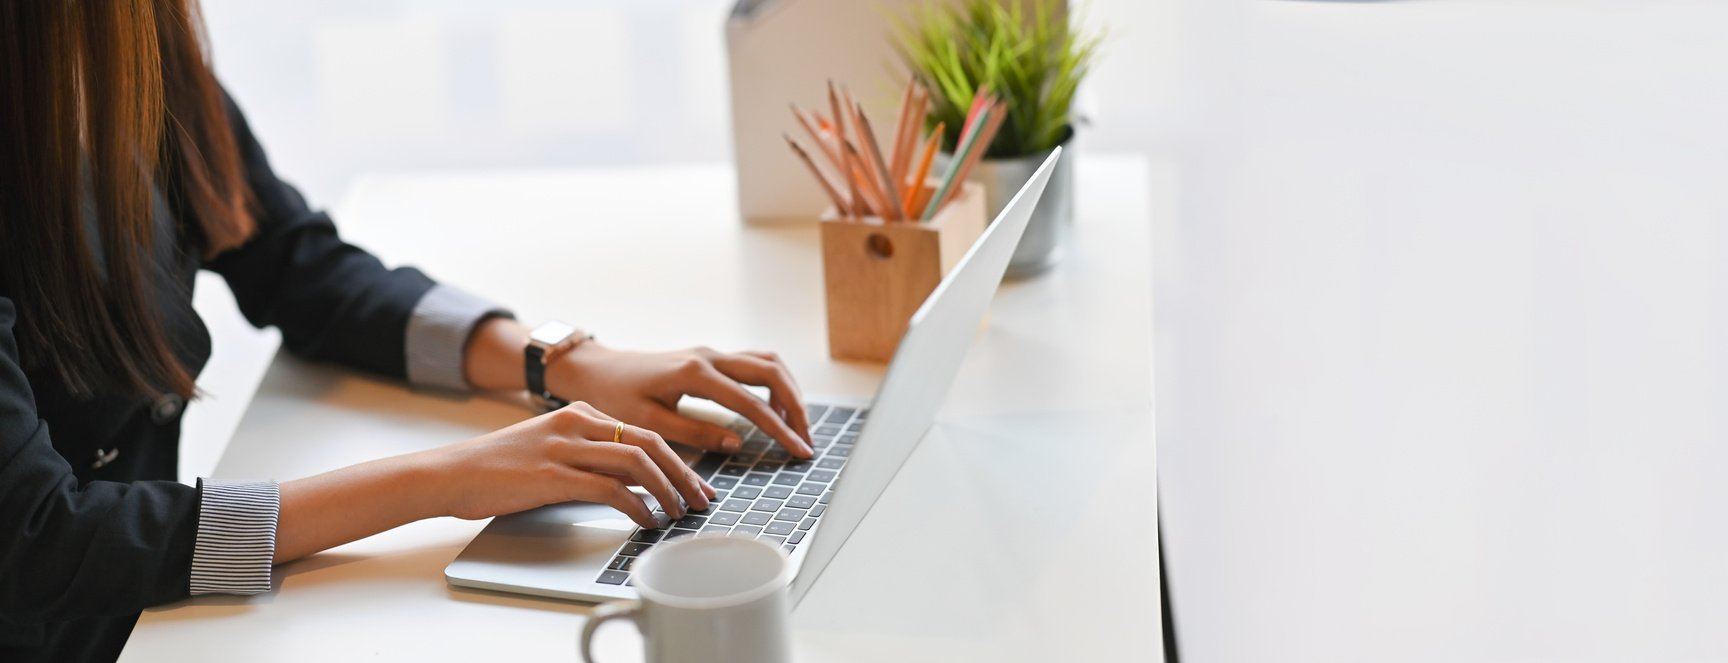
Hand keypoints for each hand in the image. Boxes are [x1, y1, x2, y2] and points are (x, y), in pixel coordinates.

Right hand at [425, 401, 714, 526]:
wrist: (450, 473)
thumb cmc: (499, 469)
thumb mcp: (552, 449)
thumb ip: (592, 458)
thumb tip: (636, 482)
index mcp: (580, 413)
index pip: (644, 431)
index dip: (677, 459)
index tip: (696, 483)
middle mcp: (577, 423)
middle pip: (650, 441)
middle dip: (683, 473)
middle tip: (702, 499)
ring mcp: (565, 447)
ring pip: (636, 461)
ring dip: (667, 489)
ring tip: (679, 513)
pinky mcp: (552, 475)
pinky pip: (609, 488)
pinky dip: (637, 506)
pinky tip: (646, 521)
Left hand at [546, 342, 815, 457]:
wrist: (596, 370)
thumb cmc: (614, 397)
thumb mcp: (649, 423)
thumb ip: (696, 433)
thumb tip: (737, 443)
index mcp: (695, 374)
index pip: (752, 403)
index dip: (780, 429)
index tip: (799, 450)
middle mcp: (709, 357)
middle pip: (771, 373)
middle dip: (796, 406)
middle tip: (806, 439)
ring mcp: (711, 353)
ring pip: (767, 363)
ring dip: (788, 391)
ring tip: (795, 424)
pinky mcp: (709, 357)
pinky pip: (753, 363)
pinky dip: (772, 383)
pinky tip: (773, 407)